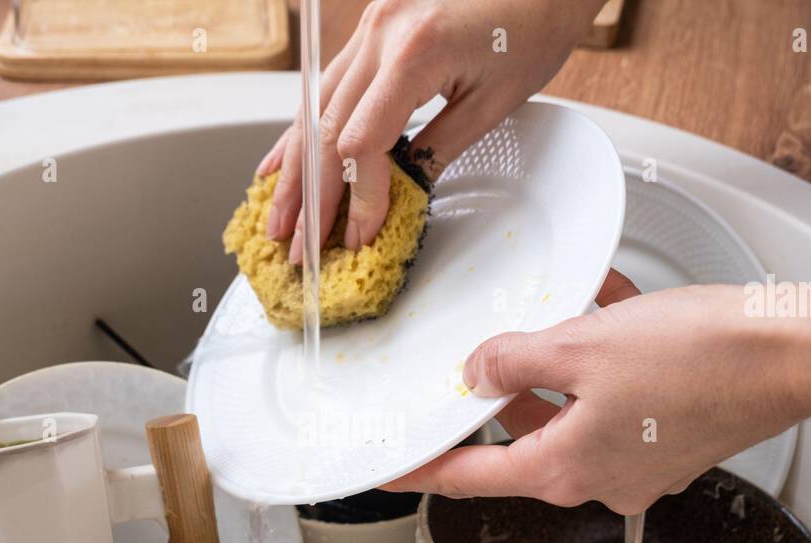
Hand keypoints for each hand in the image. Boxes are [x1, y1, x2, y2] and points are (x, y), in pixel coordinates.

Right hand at [259, 0, 602, 262]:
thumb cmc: (533, 25)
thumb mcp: (493, 102)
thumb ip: (439, 148)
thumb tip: (400, 191)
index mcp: (414, 51)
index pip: (363, 143)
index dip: (358, 198)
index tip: (359, 236)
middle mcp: (380, 33)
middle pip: (325, 129)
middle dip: (309, 198)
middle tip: (298, 249)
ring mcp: (370, 26)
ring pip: (314, 108)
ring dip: (294, 171)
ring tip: (277, 219)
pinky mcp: (371, 28)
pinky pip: (326, 85)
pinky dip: (303, 129)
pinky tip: (280, 163)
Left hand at [384, 272, 810, 513]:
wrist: (793, 355)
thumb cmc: (704, 360)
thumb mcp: (582, 346)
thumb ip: (514, 359)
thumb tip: (479, 370)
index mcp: (567, 469)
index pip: (471, 477)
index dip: (423, 471)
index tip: (393, 471)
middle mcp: (602, 477)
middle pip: (524, 439)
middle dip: (505, 392)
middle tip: (485, 361)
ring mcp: (639, 461)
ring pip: (571, 410)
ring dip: (559, 366)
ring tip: (559, 317)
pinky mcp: (669, 436)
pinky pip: (615, 398)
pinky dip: (605, 359)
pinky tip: (609, 309)